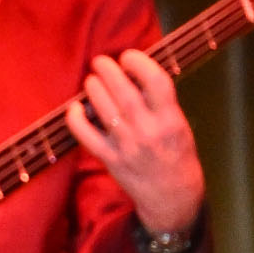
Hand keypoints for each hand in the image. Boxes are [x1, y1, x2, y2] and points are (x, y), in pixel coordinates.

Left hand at [64, 49, 205, 237]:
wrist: (172, 196)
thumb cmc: (177, 154)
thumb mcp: (179, 124)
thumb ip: (160, 102)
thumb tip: (134, 73)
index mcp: (171, 119)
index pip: (156, 82)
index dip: (140, 63)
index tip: (129, 56)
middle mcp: (149, 131)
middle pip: (125, 93)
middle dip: (109, 71)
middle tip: (100, 61)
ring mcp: (128, 146)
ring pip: (105, 110)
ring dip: (94, 89)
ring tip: (91, 79)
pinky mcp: (110, 160)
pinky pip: (87, 137)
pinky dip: (76, 120)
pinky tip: (74, 108)